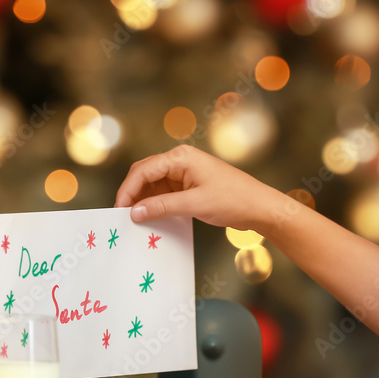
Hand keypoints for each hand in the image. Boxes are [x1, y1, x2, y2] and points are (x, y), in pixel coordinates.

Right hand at [114, 145, 281, 232]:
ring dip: (144, 201)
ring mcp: (185, 173)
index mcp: (181, 157)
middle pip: (145, 174)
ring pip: (153, 185)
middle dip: (132, 194)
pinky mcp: (189, 186)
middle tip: (122, 216)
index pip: (143, 170)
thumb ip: (162, 207)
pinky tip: (151, 218)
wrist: (259, 206)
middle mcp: (180, 161)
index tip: (119, 209)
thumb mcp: (194, 204)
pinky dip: (156, 205)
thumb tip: (135, 212)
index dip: (127, 189)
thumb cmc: (233, 200)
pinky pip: (165, 193)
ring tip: (135, 220)